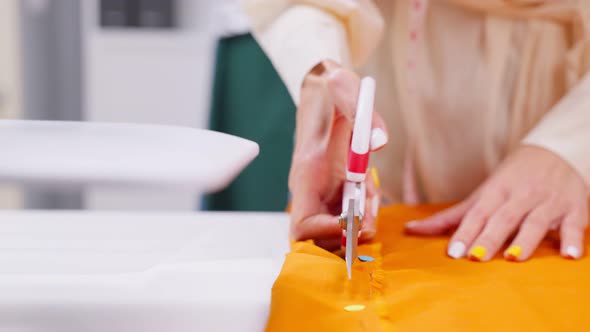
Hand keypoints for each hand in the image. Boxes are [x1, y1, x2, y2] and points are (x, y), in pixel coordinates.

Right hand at [289, 60, 387, 249]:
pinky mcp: (335, 190)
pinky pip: (349, 216)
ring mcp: (323, 192)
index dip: (326, 234)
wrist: (325, 89)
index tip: (353, 221)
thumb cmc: (331, 89)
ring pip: (339, 231)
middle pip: (321, 238)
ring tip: (371, 195)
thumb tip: (378, 142)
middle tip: (370, 215)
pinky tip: (370, 190)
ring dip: (362, 223)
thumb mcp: (344, 86)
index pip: (303, 225)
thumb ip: (359, 108)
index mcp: (308, 172)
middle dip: (350, 235)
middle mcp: (311, 189)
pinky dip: (366, 213)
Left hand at [406, 145, 588, 260]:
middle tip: (476, 257)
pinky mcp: (574, 209)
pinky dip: (573, 239)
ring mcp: (548, 202)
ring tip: (514, 257)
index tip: (453, 252)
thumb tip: (410, 230)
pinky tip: (569, 255)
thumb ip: (450, 217)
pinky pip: (575, 224)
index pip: (477, 214)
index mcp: (496, 193)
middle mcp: (520, 196)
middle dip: (489, 237)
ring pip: (536, 221)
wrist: (556, 152)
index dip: (465, 233)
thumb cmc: (511, 180)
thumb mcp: (482, 194)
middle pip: (503, 218)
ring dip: (525, 239)